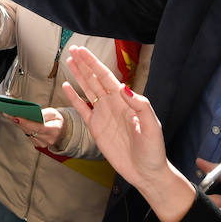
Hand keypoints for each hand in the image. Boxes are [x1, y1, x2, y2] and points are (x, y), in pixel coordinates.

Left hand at [5, 107, 65, 148]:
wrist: (63, 132)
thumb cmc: (58, 121)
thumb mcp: (55, 113)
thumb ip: (45, 113)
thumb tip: (33, 113)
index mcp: (54, 130)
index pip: (38, 127)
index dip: (26, 123)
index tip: (16, 117)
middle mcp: (48, 139)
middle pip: (30, 130)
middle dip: (19, 121)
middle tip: (8, 113)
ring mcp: (43, 143)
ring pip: (27, 133)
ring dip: (19, 124)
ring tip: (10, 115)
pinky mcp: (38, 145)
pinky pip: (28, 135)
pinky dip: (23, 127)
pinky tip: (18, 121)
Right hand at [61, 46, 193, 221]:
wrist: (146, 173)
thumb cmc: (153, 150)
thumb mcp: (152, 127)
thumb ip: (140, 106)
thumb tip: (123, 88)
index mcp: (126, 101)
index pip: (106, 77)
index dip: (93, 63)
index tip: (82, 50)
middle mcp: (113, 104)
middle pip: (95, 79)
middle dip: (84, 64)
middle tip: (73, 49)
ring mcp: (103, 115)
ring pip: (88, 90)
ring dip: (79, 76)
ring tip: (69, 61)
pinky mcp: (96, 128)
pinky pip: (82, 110)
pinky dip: (74, 98)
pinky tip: (66, 87)